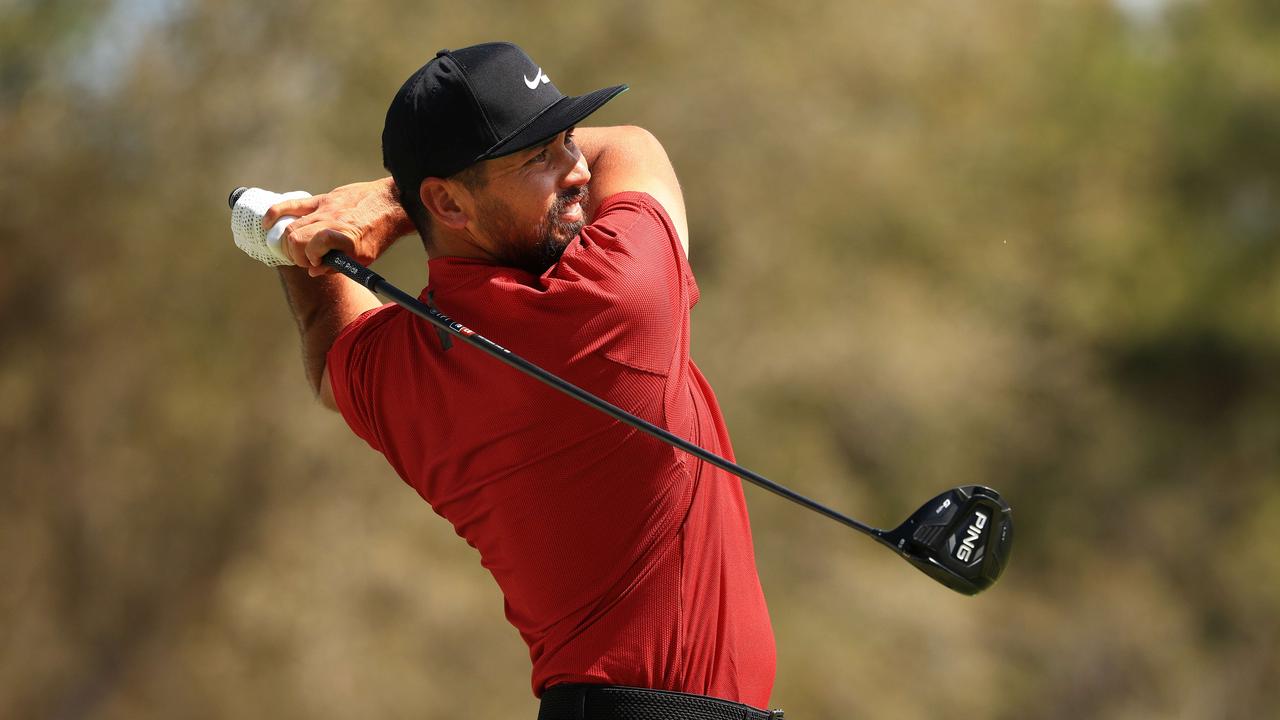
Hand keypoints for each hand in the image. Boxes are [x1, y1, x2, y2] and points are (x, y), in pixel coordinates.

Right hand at [263, 178, 413, 276]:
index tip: (316, 265)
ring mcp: (325, 208)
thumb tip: (313, 271)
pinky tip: (267, 224)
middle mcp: (332, 221)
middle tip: (306, 260)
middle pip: (294, 238)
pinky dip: (276, 214)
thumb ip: (338, 266)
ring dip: (290, 243)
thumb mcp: (366, 258)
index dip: (310, 261)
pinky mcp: (322, 199)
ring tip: (298, 250)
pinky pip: (293, 205)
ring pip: (291, 226)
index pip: (312, 248)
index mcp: (345, 237)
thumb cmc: (381, 233)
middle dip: (295, 255)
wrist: (393, 203)